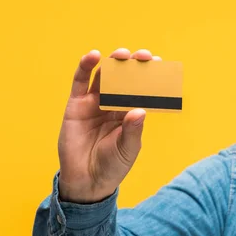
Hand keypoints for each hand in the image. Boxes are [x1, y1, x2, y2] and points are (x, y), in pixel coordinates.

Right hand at [56, 48, 161, 202]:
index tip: (159, 64)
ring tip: (122, 55)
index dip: (150, 76)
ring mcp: (94, 103)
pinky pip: (80, 81)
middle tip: (144, 56)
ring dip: (113, 62)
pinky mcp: (76, 104)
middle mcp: (113, 104)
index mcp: (130, 113)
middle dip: (134, 65)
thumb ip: (133, 130)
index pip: (142, 90)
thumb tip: (140, 110)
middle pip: (124, 78)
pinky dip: (85, 66)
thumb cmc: (112, 165)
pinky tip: (93, 56)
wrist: (87, 180)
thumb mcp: (127, 149)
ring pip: (104, 76)